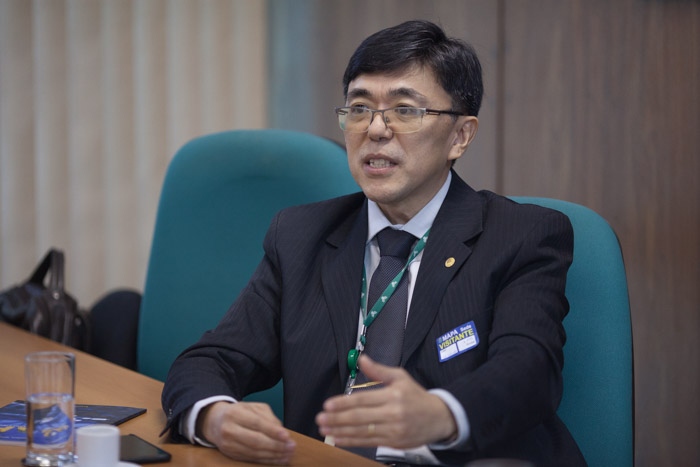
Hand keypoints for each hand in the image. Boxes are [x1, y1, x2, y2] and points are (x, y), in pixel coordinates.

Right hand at [199, 401, 295, 464]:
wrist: (215, 422)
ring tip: (288, 454)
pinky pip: (251, 459)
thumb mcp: (253, 407)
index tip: (287, 436)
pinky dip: (266, 460)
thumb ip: (268, 417)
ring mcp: (228, 444)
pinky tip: (278, 459)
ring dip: (274, 455)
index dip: (272, 431)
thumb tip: (281, 431)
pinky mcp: (230, 455)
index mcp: (235, 413)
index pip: (257, 423)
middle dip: (276, 446)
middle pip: (255, 441)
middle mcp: (229, 429)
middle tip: (291, 447)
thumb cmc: (239, 413)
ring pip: (254, 452)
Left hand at [315, 355, 456, 448]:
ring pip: (362, 431)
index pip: (363, 399)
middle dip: (337, 418)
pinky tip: (338, 439)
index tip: (328, 404)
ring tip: (324, 429)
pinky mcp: (393, 442)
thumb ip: (378, 370)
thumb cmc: (416, 396)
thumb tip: (361, 358)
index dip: (343, 403)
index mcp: (393, 395)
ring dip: (340, 431)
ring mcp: (393, 430)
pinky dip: (351, 441)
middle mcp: (393, 413)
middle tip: (320, 418)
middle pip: (359, 417)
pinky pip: (368, 442)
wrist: (439, 418)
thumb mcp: (400, 377)